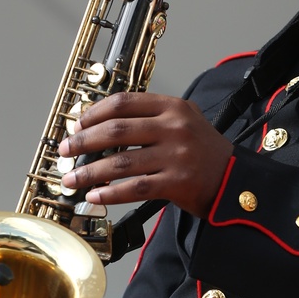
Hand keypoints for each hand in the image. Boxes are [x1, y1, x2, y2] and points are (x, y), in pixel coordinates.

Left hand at [57, 91, 233, 217]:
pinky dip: (111, 192)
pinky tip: (95, 195)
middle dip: (83, 141)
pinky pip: (136, 187)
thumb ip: (150, 119)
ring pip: (122, 161)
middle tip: (65, 151)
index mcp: (174, 107)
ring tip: (71, 179)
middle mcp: (175, 127)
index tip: (76, 124)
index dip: (95, 112)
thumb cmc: (203, 153)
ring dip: (90, 171)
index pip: (125, 102)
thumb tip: (100, 126)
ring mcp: (177, 155)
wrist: (233, 180)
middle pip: (117, 130)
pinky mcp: (178, 182)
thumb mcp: (184, 122)